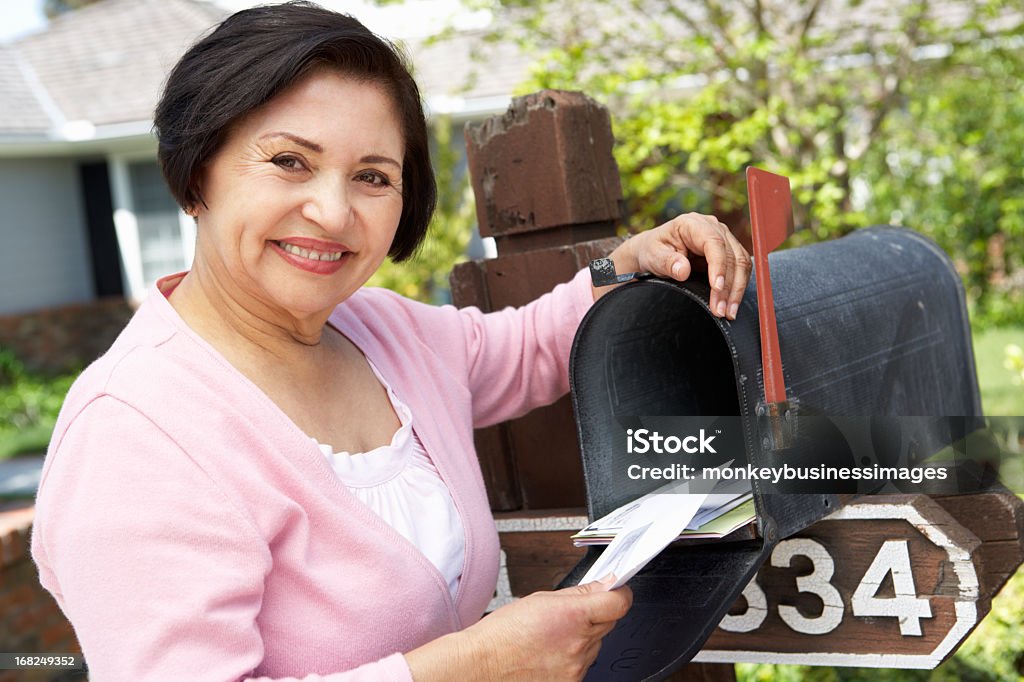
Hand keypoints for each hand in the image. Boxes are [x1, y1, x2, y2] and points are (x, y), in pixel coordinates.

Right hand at [406, 576, 632, 680]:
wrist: (483, 666)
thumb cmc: (503, 633)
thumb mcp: (540, 600)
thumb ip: (578, 593)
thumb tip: (605, 584)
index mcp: (573, 616)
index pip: (618, 603)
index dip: (620, 595)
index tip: (616, 592)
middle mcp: (579, 644)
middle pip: (607, 624)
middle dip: (594, 617)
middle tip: (568, 617)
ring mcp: (576, 668)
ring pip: (594, 647)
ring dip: (581, 640)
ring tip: (550, 639)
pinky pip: (582, 667)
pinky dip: (571, 660)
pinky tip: (549, 656)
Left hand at [596, 213, 750, 319]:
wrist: (654, 251)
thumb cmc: (653, 251)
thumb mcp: (653, 256)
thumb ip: (667, 262)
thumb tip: (683, 271)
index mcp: (693, 224)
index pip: (714, 242)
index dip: (719, 266)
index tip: (717, 288)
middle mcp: (713, 227)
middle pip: (732, 255)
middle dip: (728, 286)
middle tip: (720, 310)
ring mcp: (724, 238)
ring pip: (741, 264)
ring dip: (737, 290)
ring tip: (728, 312)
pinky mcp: (729, 252)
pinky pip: (741, 270)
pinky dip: (738, 288)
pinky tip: (731, 304)